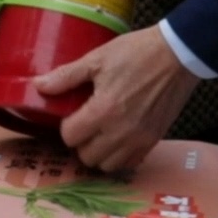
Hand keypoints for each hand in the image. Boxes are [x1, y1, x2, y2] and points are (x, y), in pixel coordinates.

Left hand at [33, 27, 199, 172]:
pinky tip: (118, 137)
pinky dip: (119, 156)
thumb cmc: (137, 52)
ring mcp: (139, 140)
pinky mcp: (154, 140)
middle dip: (80, 141)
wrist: (178, 55)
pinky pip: (129, 163)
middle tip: (84, 123)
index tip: (71, 113)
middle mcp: (121, 132)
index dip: (66, 125)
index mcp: (104, 110)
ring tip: (100, 132)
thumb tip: (39, 85)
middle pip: (86, 156)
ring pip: (107, 165)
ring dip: (98, 152)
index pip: (70, 136)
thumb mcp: (98, 58)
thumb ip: (66, 76)